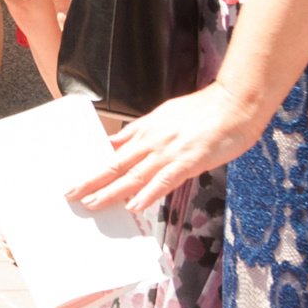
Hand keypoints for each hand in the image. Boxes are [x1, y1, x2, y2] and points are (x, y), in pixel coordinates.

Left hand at [71, 82, 264, 212]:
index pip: (113, 151)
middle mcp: (152, 140)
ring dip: (111, 191)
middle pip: (115, 164)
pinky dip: (148, 194)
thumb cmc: (205, 109)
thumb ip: (142, 130)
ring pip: (133, 175)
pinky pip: (163, 180)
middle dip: (92, 181)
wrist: (235, 102)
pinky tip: (135, 205)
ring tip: (92, 203)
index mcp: (146, 129)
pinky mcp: (188, 161)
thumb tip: (119, 142)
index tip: (80, 178)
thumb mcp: (165, 114)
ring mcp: (168, 151)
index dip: (95, 167)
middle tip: (72, 194)